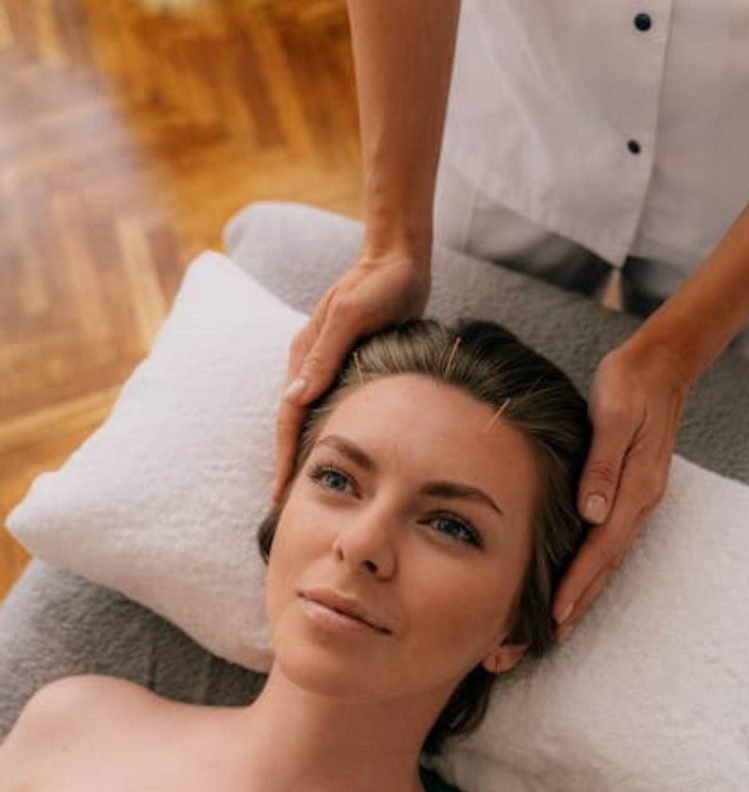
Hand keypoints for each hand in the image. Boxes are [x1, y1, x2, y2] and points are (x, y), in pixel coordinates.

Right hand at [272, 249, 429, 501]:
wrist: (399, 259)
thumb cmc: (379, 285)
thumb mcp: (352, 316)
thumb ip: (324, 355)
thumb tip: (293, 399)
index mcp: (304, 355)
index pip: (288, 417)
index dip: (283, 459)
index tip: (279, 495)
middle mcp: (310, 363)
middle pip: (292, 423)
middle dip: (287, 463)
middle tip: (286, 505)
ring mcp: (327, 364)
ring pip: (309, 418)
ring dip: (304, 450)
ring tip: (307, 487)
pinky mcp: (346, 364)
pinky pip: (329, 407)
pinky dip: (325, 432)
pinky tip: (333, 451)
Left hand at [551, 340, 693, 641]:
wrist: (659, 364)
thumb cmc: (630, 384)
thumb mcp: (613, 416)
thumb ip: (602, 465)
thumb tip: (592, 512)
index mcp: (636, 488)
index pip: (602, 547)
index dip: (578, 582)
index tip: (556, 613)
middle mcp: (639, 501)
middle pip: (607, 564)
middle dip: (579, 602)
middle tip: (549, 637)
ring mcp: (636, 499)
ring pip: (608, 557)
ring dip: (585, 591)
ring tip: (560, 623)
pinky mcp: (628, 492)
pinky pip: (608, 540)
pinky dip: (591, 566)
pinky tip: (576, 577)